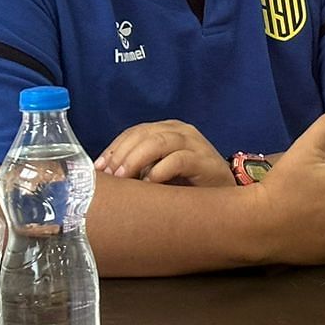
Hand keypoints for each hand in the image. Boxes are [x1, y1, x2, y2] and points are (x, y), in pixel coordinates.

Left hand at [94, 120, 233, 186]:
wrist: (226, 195)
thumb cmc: (188, 184)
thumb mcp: (159, 172)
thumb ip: (139, 168)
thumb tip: (105, 176)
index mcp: (167, 130)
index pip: (134, 132)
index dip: (114, 148)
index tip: (98, 168)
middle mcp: (180, 131)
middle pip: (143, 134)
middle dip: (121, 154)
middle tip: (108, 176)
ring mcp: (194, 143)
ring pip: (158, 142)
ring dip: (135, 160)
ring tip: (123, 178)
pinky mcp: (205, 160)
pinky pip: (178, 159)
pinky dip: (159, 171)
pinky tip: (149, 184)